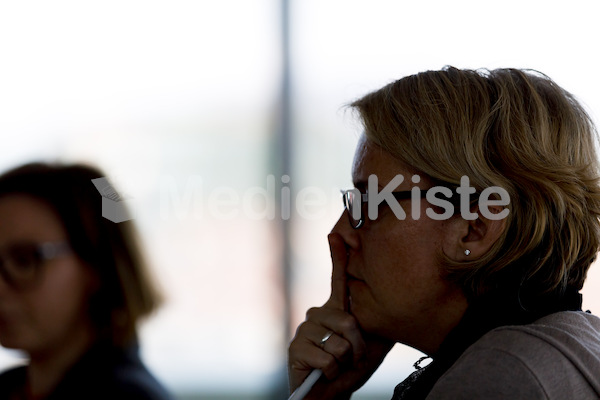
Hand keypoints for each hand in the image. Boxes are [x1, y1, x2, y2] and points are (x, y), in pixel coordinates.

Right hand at [288, 233, 393, 398]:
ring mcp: (305, 330)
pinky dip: (333, 372)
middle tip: (352, 359)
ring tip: (339, 367)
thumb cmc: (349, 369)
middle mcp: (318, 314)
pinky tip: (326, 373)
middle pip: (348, 321)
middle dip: (357, 348)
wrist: (330, 394)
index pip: (337, 279)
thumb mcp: (368, 344)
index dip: (337, 256)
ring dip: (345, 363)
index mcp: (335, 310)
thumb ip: (372, 324)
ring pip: (338, 343)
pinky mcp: (296, 349)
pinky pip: (326, 358)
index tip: (336, 234)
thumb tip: (390, 304)